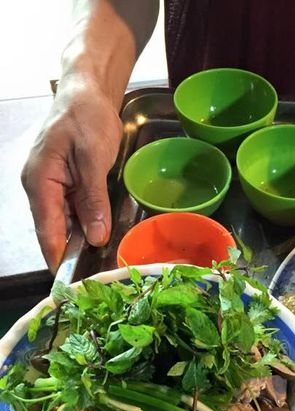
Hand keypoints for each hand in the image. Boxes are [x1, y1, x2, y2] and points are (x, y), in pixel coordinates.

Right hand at [21, 77, 122, 271]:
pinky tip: (101, 232)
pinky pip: (73, 211)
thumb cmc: (86, 116)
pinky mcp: (63, 184)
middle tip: (96, 273)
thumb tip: (96, 236)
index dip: (59, 257)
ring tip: (102, 258)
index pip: (47, 230)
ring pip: (65, 223)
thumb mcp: (93, 158)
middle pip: (55, 230)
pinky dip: (86, 222)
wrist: (87, 91)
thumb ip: (94, 199)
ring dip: (82, 238)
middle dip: (74, 251)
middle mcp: (39, 187)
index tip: (70, 282)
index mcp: (39, 181)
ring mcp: (51, 186)